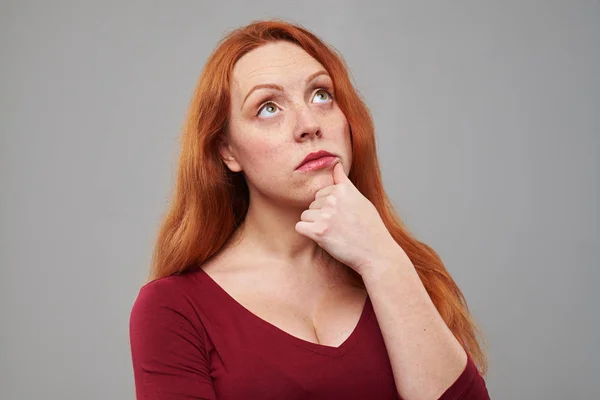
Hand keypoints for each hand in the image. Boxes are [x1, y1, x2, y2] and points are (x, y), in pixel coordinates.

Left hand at [295, 160, 402, 274]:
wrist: (376, 252)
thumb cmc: (370, 227)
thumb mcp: (360, 199)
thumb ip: (344, 183)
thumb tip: (335, 164)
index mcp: (343, 189)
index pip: (320, 193)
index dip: (329, 206)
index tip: (343, 216)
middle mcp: (333, 199)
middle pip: (312, 204)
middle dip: (321, 215)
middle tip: (340, 226)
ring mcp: (325, 215)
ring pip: (305, 215)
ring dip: (315, 225)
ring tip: (334, 233)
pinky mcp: (318, 231)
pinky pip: (300, 227)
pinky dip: (308, 233)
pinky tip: (323, 238)